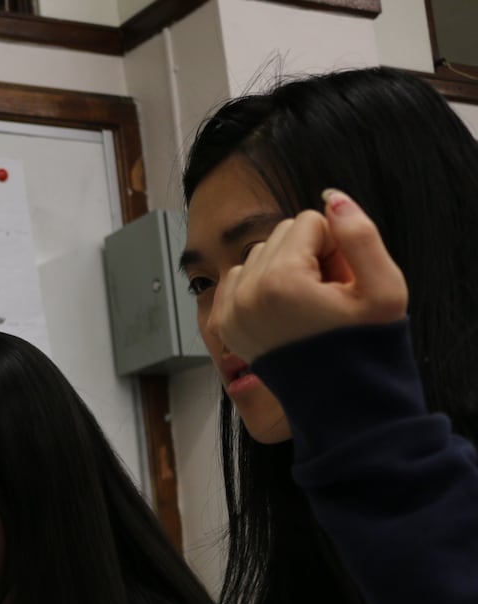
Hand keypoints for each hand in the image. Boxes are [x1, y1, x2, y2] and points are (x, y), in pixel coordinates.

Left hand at [214, 188, 407, 361]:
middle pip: (280, 235)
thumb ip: (360, 234)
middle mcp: (247, 293)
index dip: (335, 246)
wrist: (343, 401)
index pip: (309, 221)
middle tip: (327, 295)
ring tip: (307, 305)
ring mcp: (230, 310)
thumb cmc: (367, 345)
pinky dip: (260, 285)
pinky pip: (238, 278)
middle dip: (308, 255)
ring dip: (284, 268)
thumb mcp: (384, 288)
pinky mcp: (223, 324)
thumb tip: (331, 197)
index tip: (342, 282)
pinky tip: (283, 311)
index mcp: (282, 281)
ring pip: (259, 254)